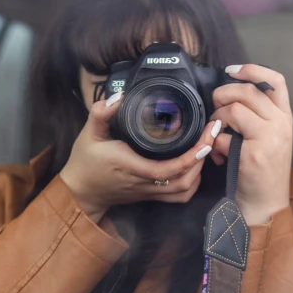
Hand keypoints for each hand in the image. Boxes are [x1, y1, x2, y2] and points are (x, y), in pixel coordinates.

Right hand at [59, 92, 219, 223]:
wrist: (80, 192)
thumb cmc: (86, 162)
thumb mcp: (89, 133)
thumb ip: (101, 113)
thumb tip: (119, 96)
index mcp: (132, 166)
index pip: (169, 167)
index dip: (193, 154)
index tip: (206, 135)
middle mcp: (144, 182)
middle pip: (184, 180)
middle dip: (203, 159)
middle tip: (211, 135)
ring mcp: (149, 191)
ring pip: (184, 190)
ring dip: (200, 171)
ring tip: (206, 148)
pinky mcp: (151, 196)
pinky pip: (179, 196)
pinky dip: (192, 184)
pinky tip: (195, 168)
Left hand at [209, 65, 292, 224]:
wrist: (266, 203)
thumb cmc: (261, 169)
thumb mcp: (269, 136)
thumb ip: (258, 113)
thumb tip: (230, 91)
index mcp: (285, 117)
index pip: (275, 81)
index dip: (252, 69)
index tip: (231, 70)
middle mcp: (281, 125)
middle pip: (248, 91)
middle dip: (223, 95)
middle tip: (216, 107)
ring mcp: (269, 139)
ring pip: (234, 110)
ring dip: (217, 120)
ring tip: (217, 135)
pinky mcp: (252, 155)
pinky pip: (222, 137)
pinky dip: (214, 144)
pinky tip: (218, 156)